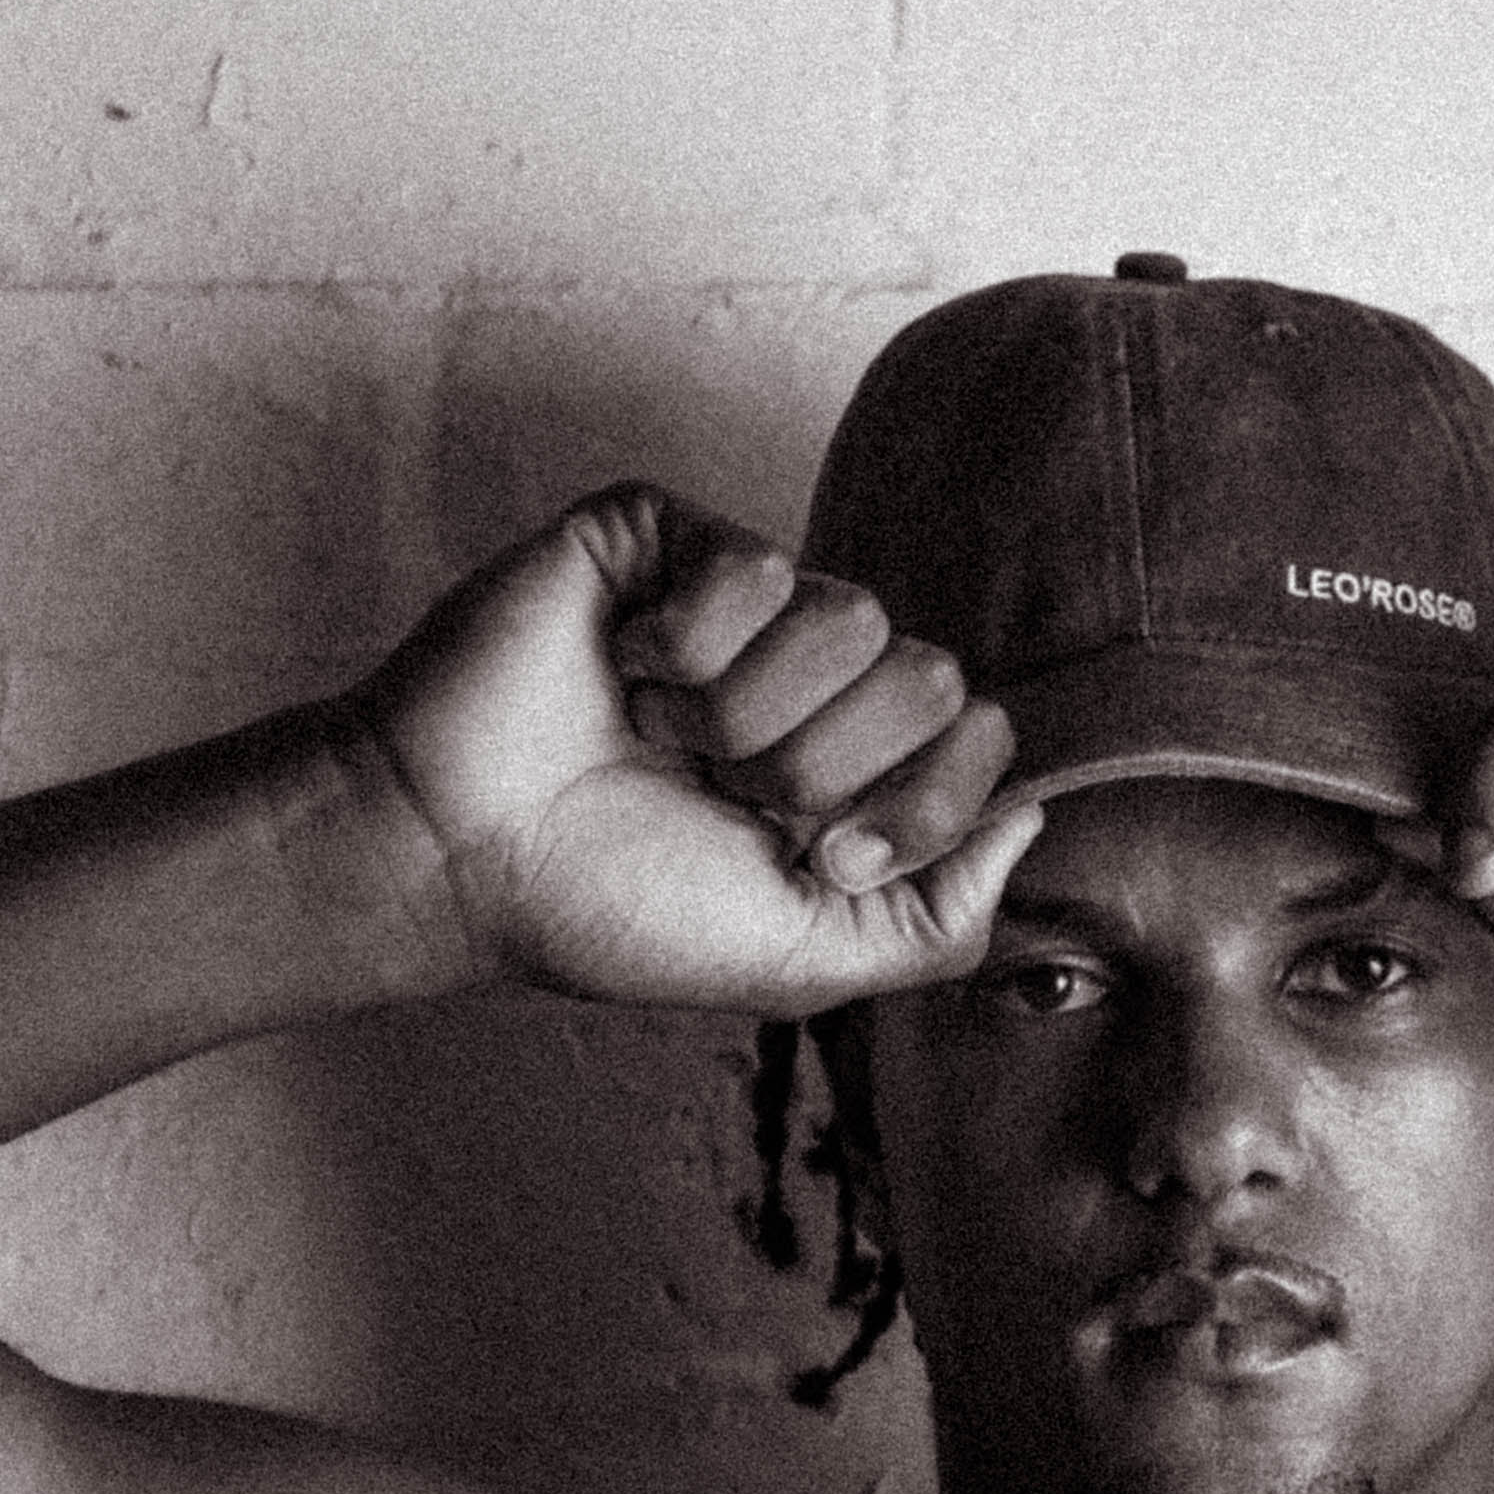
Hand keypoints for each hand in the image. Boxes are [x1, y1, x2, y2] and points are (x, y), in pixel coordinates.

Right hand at [344, 487, 1040, 1014]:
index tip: (812, 854)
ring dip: (751, 717)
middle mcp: (813, 673)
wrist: (461, 859)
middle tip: (725, 796)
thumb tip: (1032, 824)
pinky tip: (622, 676)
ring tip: (664, 739)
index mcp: (854, 763)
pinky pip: (758, 569)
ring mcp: (744, 597)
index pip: (979, 739)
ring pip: (856, 618)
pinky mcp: (669, 535)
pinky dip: (687, 652)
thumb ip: (936, 918)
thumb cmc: (609, 908)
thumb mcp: (804, 958)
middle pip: (937, 677)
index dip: (914, 807)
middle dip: (829, 770)